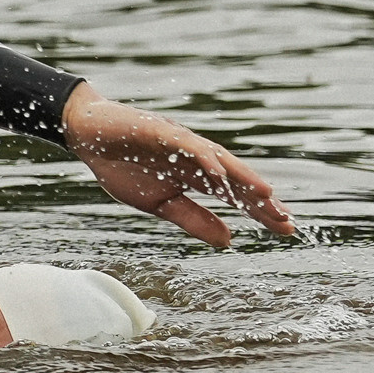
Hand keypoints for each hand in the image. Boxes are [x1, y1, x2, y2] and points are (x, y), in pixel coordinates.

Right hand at [60, 86, 296, 247]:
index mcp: (196, 177)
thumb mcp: (160, 203)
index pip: (235, 196)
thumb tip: (229, 241)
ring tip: (265, 195)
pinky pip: (188, 147)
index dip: (259, 212)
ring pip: (220, 161)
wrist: (87, 135)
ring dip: (242, 178)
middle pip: (236, 180)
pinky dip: (205, 160)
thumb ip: (193, 219)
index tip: (285, 229)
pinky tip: (220, 176)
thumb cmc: (121, 166)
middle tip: (286, 220)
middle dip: (260, 199)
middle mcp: (197, 159)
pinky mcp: (162, 131)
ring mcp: (182, 143)